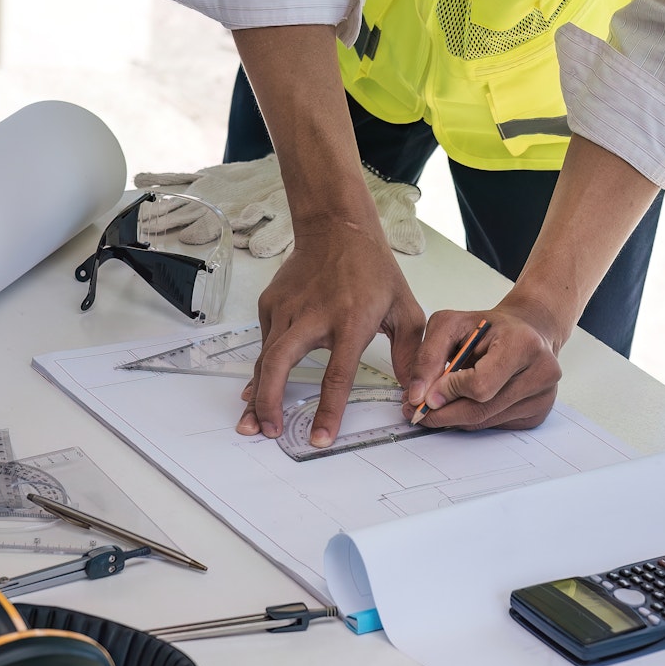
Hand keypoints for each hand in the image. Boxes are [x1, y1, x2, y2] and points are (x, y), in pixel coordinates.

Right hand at [237, 223, 424, 445]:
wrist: (337, 228)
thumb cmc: (373, 269)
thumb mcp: (404, 308)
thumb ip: (409, 352)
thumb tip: (412, 390)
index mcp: (350, 321)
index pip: (337, 375)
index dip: (327, 410)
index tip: (319, 437)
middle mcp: (313, 316)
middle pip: (281, 365)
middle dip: (270, 402)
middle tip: (269, 431)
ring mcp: (288, 309)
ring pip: (265, 358)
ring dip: (256, 393)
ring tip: (252, 423)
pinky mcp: (272, 305)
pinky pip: (265, 344)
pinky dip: (260, 370)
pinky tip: (257, 390)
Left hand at [404, 295, 567, 430]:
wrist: (528, 332)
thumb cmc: (491, 327)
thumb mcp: (451, 324)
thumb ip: (429, 356)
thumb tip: (418, 396)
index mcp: (523, 344)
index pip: (480, 385)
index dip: (449, 391)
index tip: (426, 393)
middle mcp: (541, 372)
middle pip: (481, 410)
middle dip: (444, 412)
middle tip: (419, 410)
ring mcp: (543, 396)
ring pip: (485, 422)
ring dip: (456, 416)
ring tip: (441, 400)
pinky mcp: (539, 413)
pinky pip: (495, 426)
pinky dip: (474, 417)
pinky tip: (470, 400)